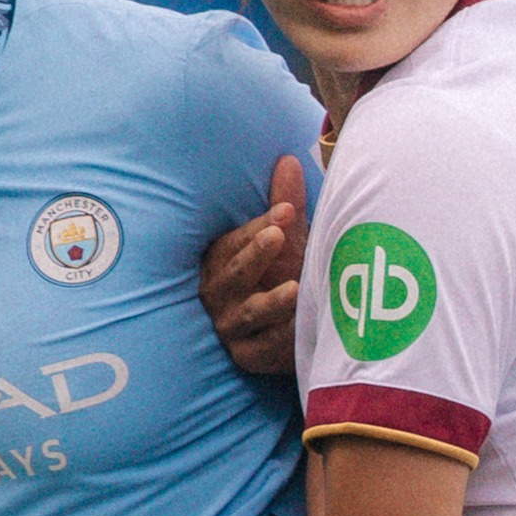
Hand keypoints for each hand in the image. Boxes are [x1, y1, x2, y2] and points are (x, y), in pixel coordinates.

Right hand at [202, 155, 308, 376]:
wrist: (293, 330)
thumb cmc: (284, 273)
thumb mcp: (289, 239)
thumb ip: (285, 203)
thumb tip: (288, 159)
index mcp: (222, 260)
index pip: (236, 241)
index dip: (260, 226)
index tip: (287, 211)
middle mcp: (218, 293)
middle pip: (234, 274)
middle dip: (256, 254)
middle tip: (279, 235)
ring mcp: (230, 326)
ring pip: (248, 313)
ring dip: (270, 301)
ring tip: (294, 289)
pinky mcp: (246, 355)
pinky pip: (261, 347)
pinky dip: (278, 337)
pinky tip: (296, 327)